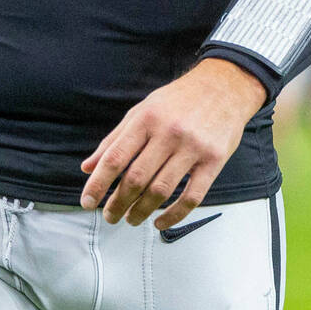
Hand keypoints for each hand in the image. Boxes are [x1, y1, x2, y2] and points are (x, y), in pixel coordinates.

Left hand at [79, 58, 266, 228]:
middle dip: (118, 202)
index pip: (115, 157)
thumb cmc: (177, 100)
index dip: (98, 183)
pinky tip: (160, 222)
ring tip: (131, 220)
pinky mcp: (213, 161)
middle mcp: (168, 133)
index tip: (87, 201)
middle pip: (136, 177)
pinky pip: (192, 197)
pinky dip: (174, 215)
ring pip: (161, 190)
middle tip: (110, 216)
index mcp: (146, 119)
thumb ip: (115, 139)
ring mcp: (192, 148)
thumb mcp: (142, 110)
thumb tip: (88, 166)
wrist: (223, 87)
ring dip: (141, 211)